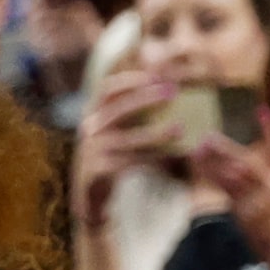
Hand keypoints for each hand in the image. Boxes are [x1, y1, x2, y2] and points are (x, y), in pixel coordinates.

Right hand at [72, 75, 180, 228]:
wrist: (90, 193)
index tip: (158, 76)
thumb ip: (133, 111)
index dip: (131, 80)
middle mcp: (90, 130)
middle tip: (174, 92)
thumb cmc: (112, 155)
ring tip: (180, 129)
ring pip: (127, 139)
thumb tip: (170, 88)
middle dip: (146, 98)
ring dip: (154, 133)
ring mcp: (91, 151)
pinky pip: (130, 162)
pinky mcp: (97, 171)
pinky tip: (172, 158)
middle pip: (118, 109)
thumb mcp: (115, 130)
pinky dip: (153, 159)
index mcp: (93, 115)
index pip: (108, 90)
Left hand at [196, 109, 269, 269]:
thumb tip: (231, 170)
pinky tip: (202, 170)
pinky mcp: (249, 212)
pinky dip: (214, 180)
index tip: (262, 111)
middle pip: (247, 160)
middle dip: (227, 148)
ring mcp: (261, 198)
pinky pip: (227, 192)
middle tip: (207, 136)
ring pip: (233, 175)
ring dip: (214, 163)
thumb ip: (257, 184)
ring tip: (197, 150)